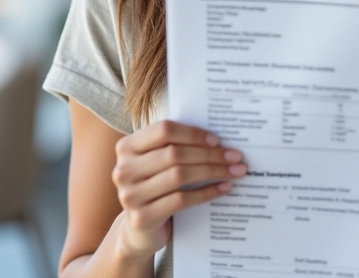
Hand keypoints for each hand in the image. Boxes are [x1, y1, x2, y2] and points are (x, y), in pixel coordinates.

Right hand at [111, 120, 246, 257]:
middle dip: (209, 154)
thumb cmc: (155, 184)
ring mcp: (130, 195)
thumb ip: (174, 144)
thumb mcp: (157, 160)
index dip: (193, 133)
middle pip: (174, 154)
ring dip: (212, 172)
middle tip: (234, 156)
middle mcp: (124, 169)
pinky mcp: (142, 218)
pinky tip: (223, 188)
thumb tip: (218, 136)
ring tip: (234, 171)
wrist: (140, 228)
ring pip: (180, 176)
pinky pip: (181, 200)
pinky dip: (206, 192)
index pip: (164, 130)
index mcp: (127, 146)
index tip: (217, 140)